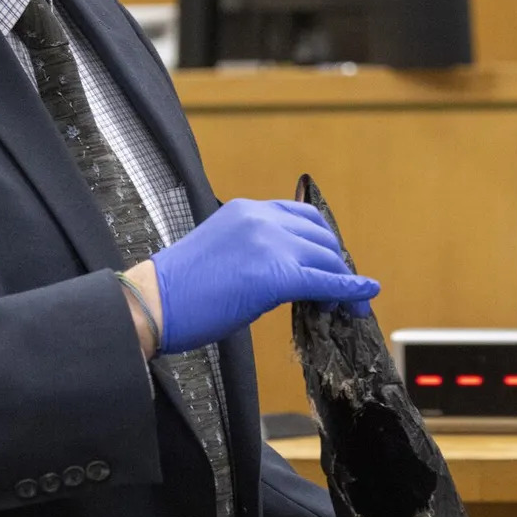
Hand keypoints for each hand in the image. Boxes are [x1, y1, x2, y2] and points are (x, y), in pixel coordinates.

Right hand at [146, 199, 379, 355]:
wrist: (152, 303)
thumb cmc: (179, 289)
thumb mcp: (224, 251)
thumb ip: (258, 252)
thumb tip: (290, 273)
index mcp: (248, 210)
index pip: (302, 216)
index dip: (322, 242)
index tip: (329, 264)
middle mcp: (261, 219)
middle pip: (320, 236)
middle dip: (336, 264)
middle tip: (342, 292)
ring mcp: (269, 243)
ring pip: (326, 258)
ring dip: (343, 282)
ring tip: (346, 306)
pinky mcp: (275, 275)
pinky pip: (325, 280)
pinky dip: (350, 289)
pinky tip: (363, 298)